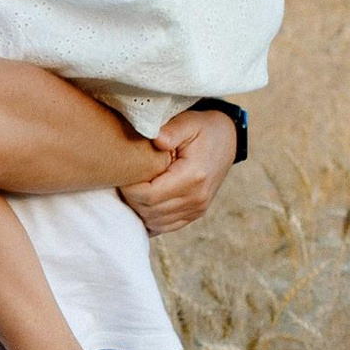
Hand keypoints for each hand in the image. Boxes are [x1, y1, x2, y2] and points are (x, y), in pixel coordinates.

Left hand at [118, 106, 237, 233]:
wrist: (228, 140)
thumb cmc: (203, 129)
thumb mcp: (188, 123)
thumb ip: (172, 131)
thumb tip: (156, 139)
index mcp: (193, 177)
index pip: (149, 196)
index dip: (129, 189)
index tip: (122, 174)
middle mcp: (197, 198)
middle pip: (149, 211)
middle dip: (130, 198)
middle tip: (123, 180)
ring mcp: (197, 208)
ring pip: (155, 222)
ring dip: (138, 209)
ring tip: (132, 189)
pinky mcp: (195, 213)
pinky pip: (166, 226)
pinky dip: (150, 218)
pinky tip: (142, 203)